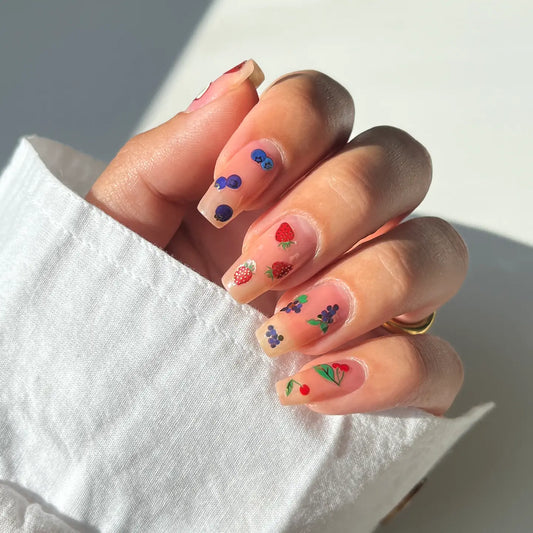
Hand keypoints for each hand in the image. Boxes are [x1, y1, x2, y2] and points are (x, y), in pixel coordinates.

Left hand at [86, 59, 465, 414]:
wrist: (138, 409)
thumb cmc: (132, 310)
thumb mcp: (125, 231)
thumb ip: (169, 158)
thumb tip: (239, 85)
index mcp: (280, 182)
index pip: (326, 107)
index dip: (292, 129)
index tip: (228, 195)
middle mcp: (343, 228)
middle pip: (400, 164)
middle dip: (335, 208)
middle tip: (256, 269)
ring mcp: (378, 303)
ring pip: (439, 253)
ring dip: (365, 287)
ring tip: (276, 335)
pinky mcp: (394, 377)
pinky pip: (439, 362)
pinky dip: (387, 372)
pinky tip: (310, 389)